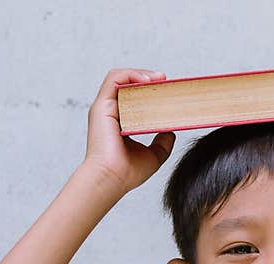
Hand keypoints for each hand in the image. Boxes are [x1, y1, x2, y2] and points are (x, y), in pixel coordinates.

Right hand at [84, 68, 175, 193]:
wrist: (113, 179)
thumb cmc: (127, 173)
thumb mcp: (153, 155)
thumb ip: (162, 143)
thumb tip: (171, 132)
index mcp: (120, 123)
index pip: (133, 98)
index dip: (149, 90)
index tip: (167, 90)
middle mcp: (111, 113)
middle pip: (127, 85)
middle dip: (147, 79)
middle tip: (165, 81)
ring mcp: (105, 108)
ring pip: (120, 78)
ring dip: (140, 74)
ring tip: (159, 78)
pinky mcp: (102, 106)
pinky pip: (114, 79)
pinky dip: (131, 75)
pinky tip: (147, 80)